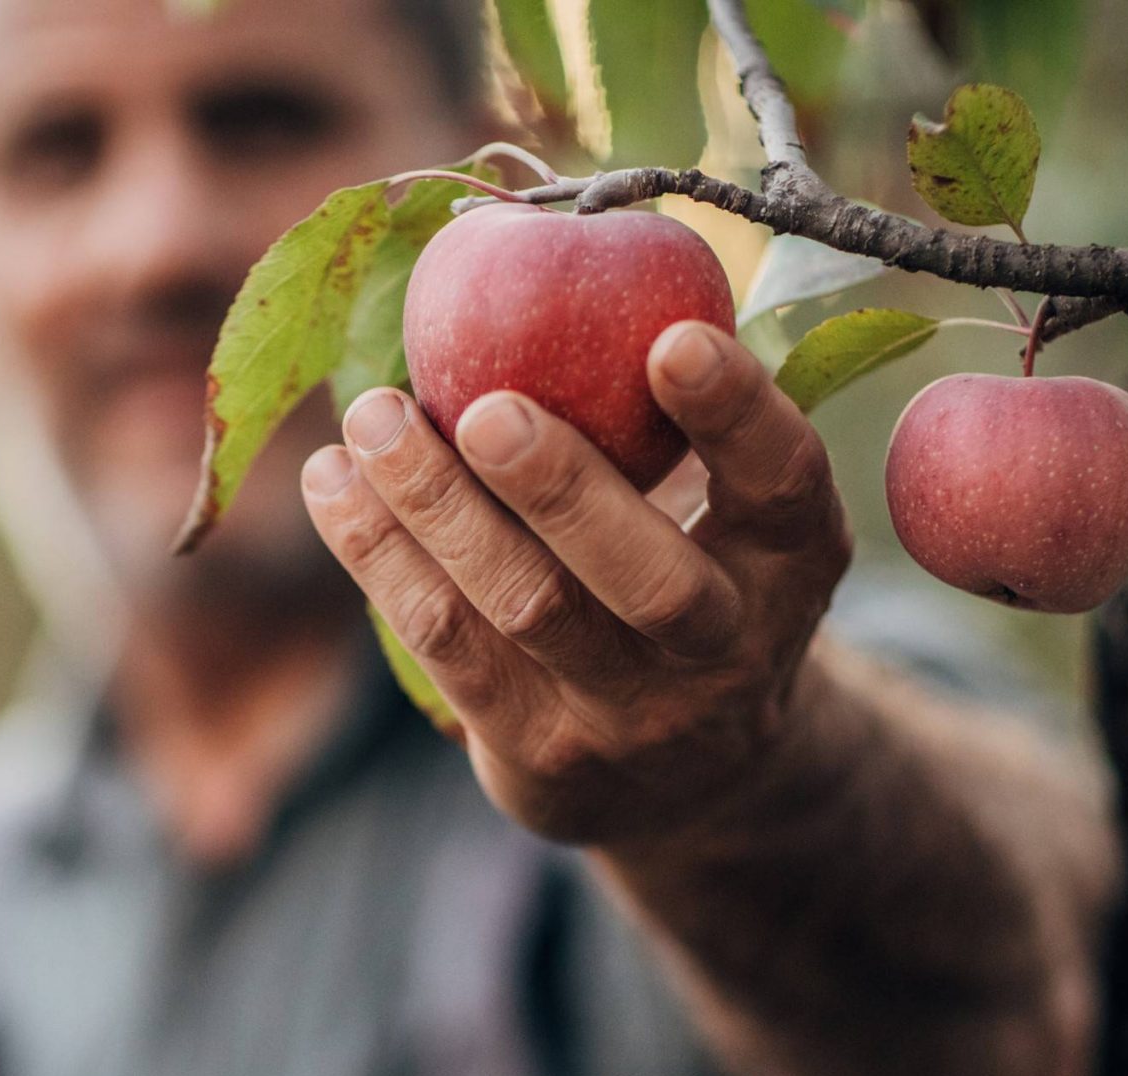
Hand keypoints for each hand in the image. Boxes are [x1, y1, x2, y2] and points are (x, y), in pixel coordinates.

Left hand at [301, 320, 853, 850]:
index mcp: (792, 561)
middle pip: (648, 580)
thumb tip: (548, 246)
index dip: (735, 414)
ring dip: (434, 508)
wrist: (685, 778)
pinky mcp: (541, 758)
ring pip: (524, 610)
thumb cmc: (686, 573)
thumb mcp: (723, 509)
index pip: (782, 484)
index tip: (673, 337)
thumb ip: (665, 416)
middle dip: (561, 489)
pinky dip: (381, 556)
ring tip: (370, 418)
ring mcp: (633, 717)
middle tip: (485, 408)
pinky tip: (335, 483)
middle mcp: (728, 649)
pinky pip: (446, 646)